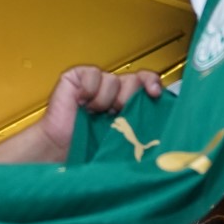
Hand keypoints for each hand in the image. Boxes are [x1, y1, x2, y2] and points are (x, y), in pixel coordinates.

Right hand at [38, 66, 163, 155]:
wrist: (62, 149)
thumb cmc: (91, 147)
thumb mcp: (124, 136)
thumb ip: (141, 122)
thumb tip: (161, 119)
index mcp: (128, 102)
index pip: (147, 82)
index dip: (152, 83)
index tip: (154, 94)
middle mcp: (114, 90)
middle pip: (134, 79)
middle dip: (128, 98)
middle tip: (115, 113)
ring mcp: (97, 82)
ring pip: (113, 79)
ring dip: (105, 99)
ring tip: (94, 113)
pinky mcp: (78, 76)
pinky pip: (93, 74)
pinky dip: (89, 90)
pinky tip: (82, 102)